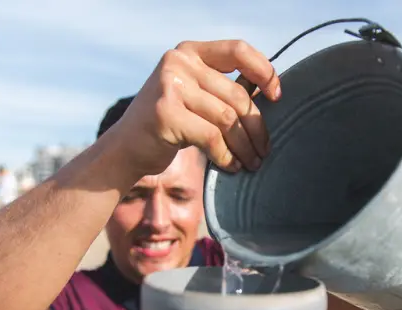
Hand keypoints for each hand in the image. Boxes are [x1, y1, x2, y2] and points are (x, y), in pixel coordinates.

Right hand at [113, 40, 281, 177]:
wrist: (125, 149)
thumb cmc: (169, 124)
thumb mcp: (193, 95)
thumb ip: (221, 87)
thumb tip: (269, 92)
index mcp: (189, 52)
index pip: (238, 50)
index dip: (264, 71)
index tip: (276, 96)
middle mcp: (178, 63)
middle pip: (237, 95)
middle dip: (256, 127)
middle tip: (263, 151)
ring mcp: (170, 86)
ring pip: (227, 119)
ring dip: (245, 146)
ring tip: (251, 162)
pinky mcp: (166, 114)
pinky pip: (212, 137)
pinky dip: (226, 156)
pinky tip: (231, 166)